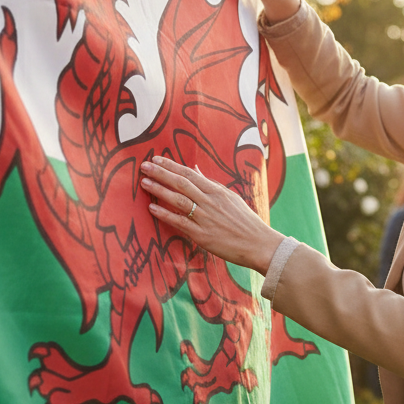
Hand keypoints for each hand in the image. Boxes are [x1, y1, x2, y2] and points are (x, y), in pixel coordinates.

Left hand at [140, 156, 285, 274]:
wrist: (259, 244)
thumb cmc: (246, 222)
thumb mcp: (230, 198)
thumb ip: (211, 184)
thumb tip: (195, 169)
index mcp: (217, 191)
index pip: (190, 174)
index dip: (171, 165)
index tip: (156, 159)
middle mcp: (210, 202)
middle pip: (181, 183)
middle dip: (161, 173)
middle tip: (144, 166)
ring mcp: (206, 218)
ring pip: (179, 200)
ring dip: (159, 190)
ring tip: (144, 182)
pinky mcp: (203, 235)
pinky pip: (180, 222)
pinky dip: (165, 214)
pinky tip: (151, 208)